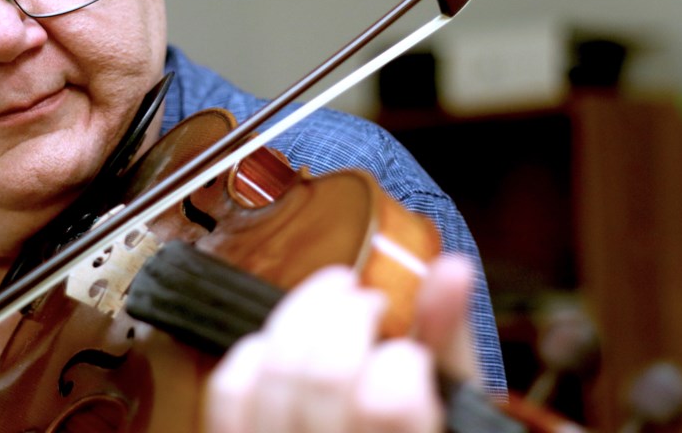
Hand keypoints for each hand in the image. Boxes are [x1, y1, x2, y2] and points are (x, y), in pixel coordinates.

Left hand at [203, 255, 474, 432]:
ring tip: (335, 304)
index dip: (401, 358)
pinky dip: (256, 349)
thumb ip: (447, 336)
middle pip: (324, 374)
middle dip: (351, 316)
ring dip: (306, 314)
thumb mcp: (450, 397)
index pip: (388, 401)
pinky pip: (229, 388)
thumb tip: (452, 265)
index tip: (409, 351)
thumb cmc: (415, 425)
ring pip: (274, 370)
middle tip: (371, 305)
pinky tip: (287, 342)